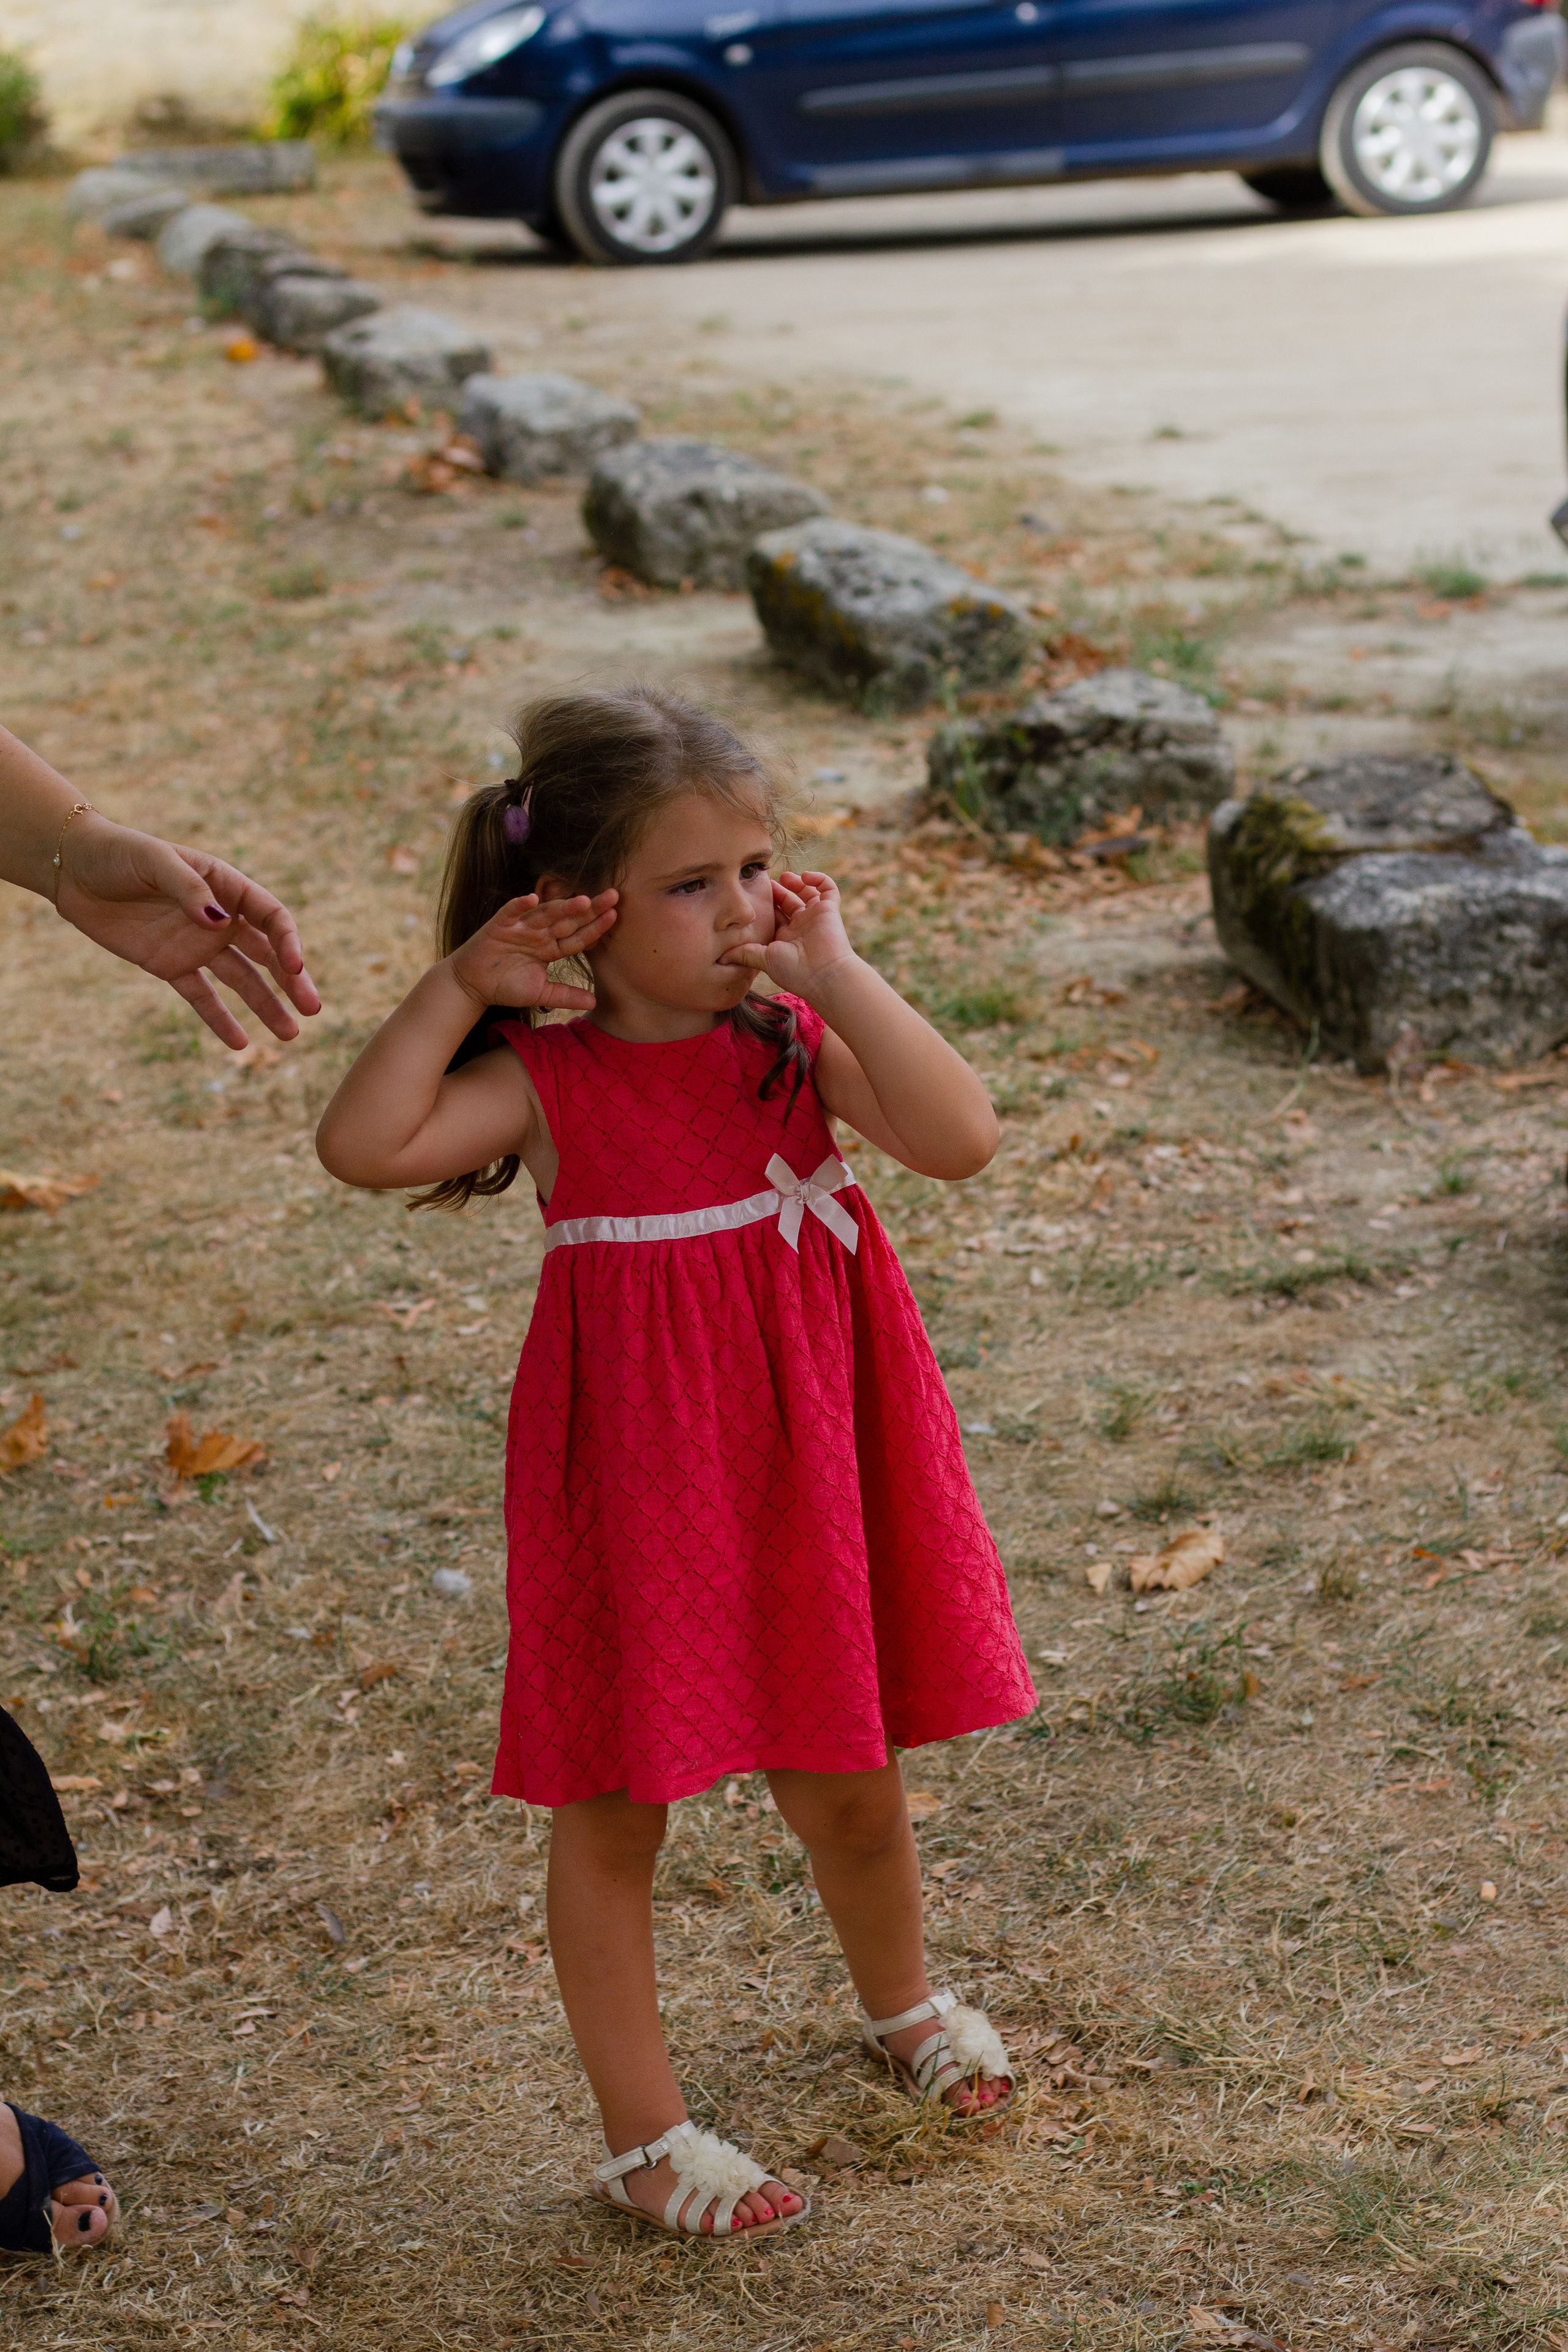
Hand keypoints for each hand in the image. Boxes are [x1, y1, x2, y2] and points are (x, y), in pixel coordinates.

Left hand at [55, 819, 321, 1051]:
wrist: (73, 869)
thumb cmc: (118, 854)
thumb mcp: (154, 861)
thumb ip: (188, 890)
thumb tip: (220, 923)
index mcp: (225, 886)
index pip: (271, 917)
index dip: (288, 941)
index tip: (295, 967)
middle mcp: (219, 918)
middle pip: (267, 953)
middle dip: (293, 980)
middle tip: (313, 1009)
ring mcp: (197, 945)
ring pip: (243, 980)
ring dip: (267, 1006)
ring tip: (290, 1035)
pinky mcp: (171, 966)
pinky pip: (201, 997)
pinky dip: (219, 1019)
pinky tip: (239, 1043)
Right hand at [448, 890, 617, 1011]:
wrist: (472, 985)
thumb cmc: (506, 986)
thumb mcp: (540, 994)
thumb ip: (566, 995)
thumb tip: (595, 1003)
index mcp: (550, 947)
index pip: (578, 936)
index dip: (596, 927)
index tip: (616, 916)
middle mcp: (539, 934)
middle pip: (568, 920)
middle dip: (589, 909)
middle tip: (613, 895)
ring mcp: (520, 928)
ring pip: (545, 914)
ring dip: (562, 907)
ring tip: (583, 900)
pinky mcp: (499, 926)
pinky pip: (510, 913)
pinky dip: (519, 906)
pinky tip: (532, 899)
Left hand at [721, 870, 854, 997]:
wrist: (824, 975)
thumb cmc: (794, 970)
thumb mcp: (763, 959)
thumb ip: (744, 953)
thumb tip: (720, 957)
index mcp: (785, 938)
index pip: (774, 915)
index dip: (765, 904)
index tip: (753, 893)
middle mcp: (801, 927)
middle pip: (789, 902)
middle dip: (779, 891)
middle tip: (767, 882)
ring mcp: (816, 917)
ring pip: (807, 893)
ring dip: (797, 882)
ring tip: (786, 877)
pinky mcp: (830, 910)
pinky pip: (828, 889)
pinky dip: (819, 879)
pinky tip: (805, 876)